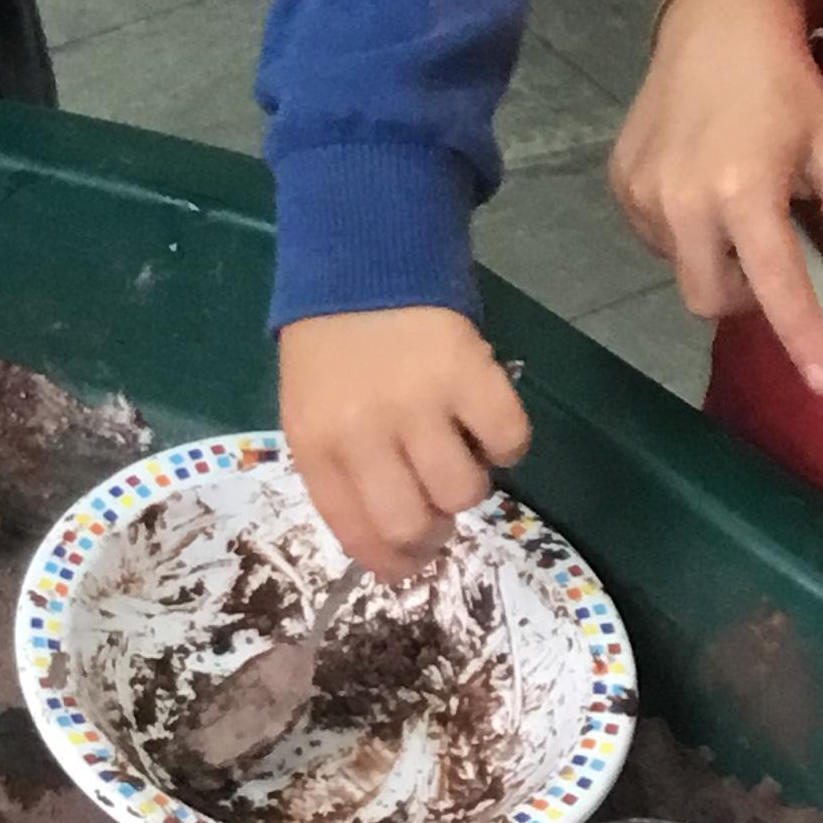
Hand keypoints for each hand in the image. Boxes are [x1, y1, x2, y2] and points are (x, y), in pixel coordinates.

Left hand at [279, 309, 530, 575]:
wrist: (361, 257)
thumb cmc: (334, 346)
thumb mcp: (313, 410)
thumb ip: (342, 472)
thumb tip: (394, 544)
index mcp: (315, 442)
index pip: (355, 532)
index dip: (389, 561)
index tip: (408, 565)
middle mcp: (363, 429)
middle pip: (412, 524)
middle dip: (432, 532)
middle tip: (438, 510)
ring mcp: (418, 400)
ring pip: (464, 492)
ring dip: (467, 482)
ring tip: (456, 448)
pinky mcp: (470, 371)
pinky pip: (509, 442)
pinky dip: (505, 442)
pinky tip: (482, 419)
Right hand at [610, 0, 822, 394]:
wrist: (714, 24)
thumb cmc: (788, 85)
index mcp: (745, 190)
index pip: (777, 288)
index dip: (804, 341)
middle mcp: (683, 199)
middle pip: (710, 300)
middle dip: (747, 299)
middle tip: (773, 259)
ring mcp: (642, 192)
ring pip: (681, 269)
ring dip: (714, 258)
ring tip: (733, 204)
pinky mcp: (619, 181)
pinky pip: (657, 238)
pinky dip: (686, 231)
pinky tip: (701, 185)